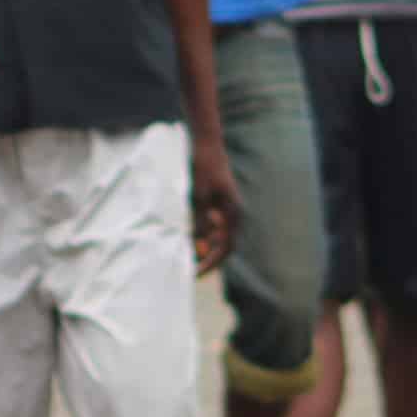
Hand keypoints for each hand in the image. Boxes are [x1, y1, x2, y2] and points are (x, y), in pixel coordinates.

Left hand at [189, 131, 239, 274]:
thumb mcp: (198, 196)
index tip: (194, 273)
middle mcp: (232, 213)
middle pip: (222, 245)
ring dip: (201, 245)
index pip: (226, 248)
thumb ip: (200, 222)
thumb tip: (200, 249)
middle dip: (205, 257)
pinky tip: (184, 234)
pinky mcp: (216, 202)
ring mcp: (225, 208)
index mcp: (233, 213)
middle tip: (187, 268)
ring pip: (215, 235)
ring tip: (182, 253)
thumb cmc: (203, 166)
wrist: (205, 143)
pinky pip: (210, 224)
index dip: (211, 263)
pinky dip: (199, 231)